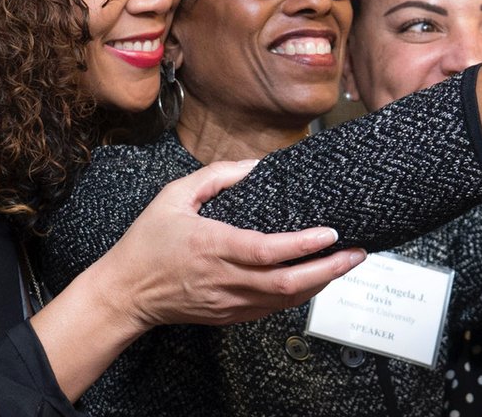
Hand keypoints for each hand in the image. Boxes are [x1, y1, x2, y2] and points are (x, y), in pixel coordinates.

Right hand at [101, 159, 366, 333]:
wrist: (125, 293)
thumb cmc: (147, 243)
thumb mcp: (173, 196)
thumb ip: (216, 176)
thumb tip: (255, 165)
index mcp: (211, 246)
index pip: (267, 251)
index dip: (303, 245)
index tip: (331, 233)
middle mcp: (224, 279)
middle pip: (287, 283)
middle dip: (328, 269)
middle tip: (357, 253)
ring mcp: (229, 302)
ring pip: (285, 301)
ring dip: (320, 283)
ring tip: (345, 263)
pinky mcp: (230, 316)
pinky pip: (273, 310)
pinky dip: (299, 296)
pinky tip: (315, 280)